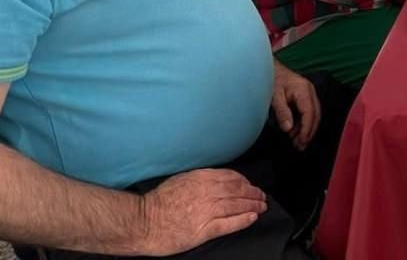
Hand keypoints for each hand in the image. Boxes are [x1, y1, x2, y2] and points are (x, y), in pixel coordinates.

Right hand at [136, 169, 266, 255]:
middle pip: (238, 190)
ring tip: (262, 207)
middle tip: (262, 196)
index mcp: (202, 178)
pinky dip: (243, 220)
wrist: (144, 221)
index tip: (251, 185)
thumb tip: (217, 178)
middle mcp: (208, 192)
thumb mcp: (181, 179)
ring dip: (253, 205)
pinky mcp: (204, 229)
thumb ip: (201, 177)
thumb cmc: (159, 201)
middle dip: (253, 193)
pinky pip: (229, 224)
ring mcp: (207, 211)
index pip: (232, 177)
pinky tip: (252, 217)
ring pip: (237, 205)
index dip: (245, 181)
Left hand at [269, 63, 318, 149]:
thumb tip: (288, 129)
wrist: (270, 67)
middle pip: (316, 115)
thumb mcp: (274, 96)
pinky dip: (304, 123)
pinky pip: (309, 112)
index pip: (309, 113)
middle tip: (300, 146)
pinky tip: (295, 132)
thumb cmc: (272, 79)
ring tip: (296, 142)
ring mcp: (309, 93)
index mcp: (303, 90)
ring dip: (307, 129)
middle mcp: (310, 91)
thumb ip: (282, 112)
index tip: (301, 142)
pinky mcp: (306, 96)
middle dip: (309, 132)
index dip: (306, 129)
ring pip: (314, 114)